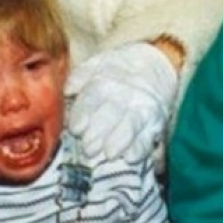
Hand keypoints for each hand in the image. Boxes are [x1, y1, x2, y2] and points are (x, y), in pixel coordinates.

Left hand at [65, 42, 178, 160]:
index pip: (91, 97)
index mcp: (104, 81)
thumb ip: (79, 77)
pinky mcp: (154, 125)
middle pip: (110, 114)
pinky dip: (140, 148)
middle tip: (88, 148)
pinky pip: (148, 137)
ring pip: (131, 125)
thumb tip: (68, 90)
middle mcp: (124, 95)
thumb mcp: (97, 65)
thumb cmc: (117, 71)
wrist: (154, 66)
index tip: (76, 128)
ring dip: (120, 141)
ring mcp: (141, 110)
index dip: (82, 114)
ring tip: (109, 154)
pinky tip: (131, 157)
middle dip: (98, 132)